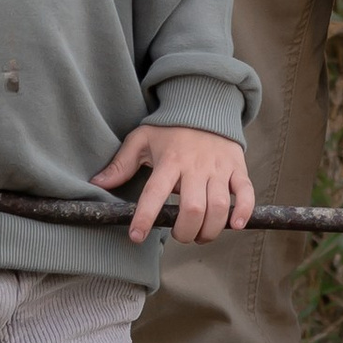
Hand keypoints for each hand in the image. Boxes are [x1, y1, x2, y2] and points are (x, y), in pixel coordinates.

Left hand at [94, 121, 255, 244]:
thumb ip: (121, 163)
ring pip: (218, 207)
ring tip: (200, 235)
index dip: (145, 218)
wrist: (207, 105)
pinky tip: (234, 226)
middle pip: (192, 209)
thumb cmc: (171, 129)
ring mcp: (219, 168)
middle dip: (184, 232)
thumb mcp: (142, 140)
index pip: (155, 193)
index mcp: (170, 160)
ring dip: (209, 230)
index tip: (136, 237)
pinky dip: (243, 212)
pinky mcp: (238, 168)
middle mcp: (196, 166)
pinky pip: (246, 193)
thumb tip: (96, 183)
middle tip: (180, 235)